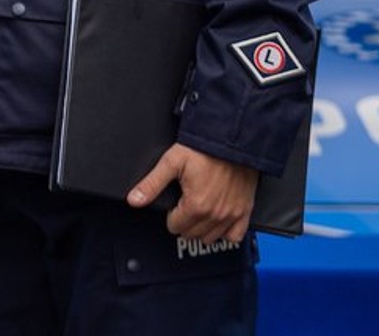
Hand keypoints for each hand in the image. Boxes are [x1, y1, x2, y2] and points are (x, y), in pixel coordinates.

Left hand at [128, 143, 257, 242]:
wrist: (230, 140)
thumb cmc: (203, 149)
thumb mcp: (171, 162)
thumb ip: (151, 184)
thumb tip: (134, 199)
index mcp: (196, 205)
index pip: (175, 226)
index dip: (170, 216)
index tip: (174, 205)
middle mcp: (215, 214)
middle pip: (192, 234)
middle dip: (183, 223)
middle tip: (183, 208)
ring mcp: (232, 214)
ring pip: (211, 238)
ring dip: (201, 229)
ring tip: (197, 214)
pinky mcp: (244, 211)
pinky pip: (236, 236)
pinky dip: (226, 233)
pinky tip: (218, 222)